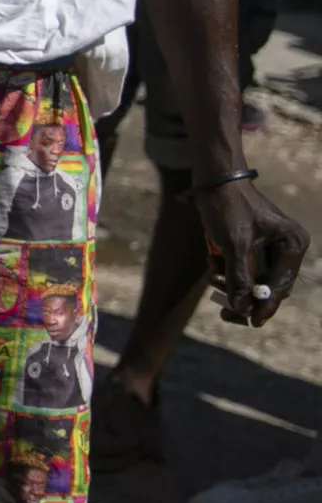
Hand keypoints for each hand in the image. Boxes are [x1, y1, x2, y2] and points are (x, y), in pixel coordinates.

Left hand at [194, 177, 306, 325]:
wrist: (212, 179)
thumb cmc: (227, 206)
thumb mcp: (234, 244)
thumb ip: (240, 277)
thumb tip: (242, 308)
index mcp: (292, 244)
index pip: (281, 285)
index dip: (266, 306)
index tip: (252, 323)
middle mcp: (285, 247)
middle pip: (268, 286)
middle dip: (244, 296)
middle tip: (225, 313)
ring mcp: (268, 247)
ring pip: (252, 280)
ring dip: (231, 283)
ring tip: (213, 277)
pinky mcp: (250, 246)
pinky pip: (240, 269)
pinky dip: (225, 272)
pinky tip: (211, 263)